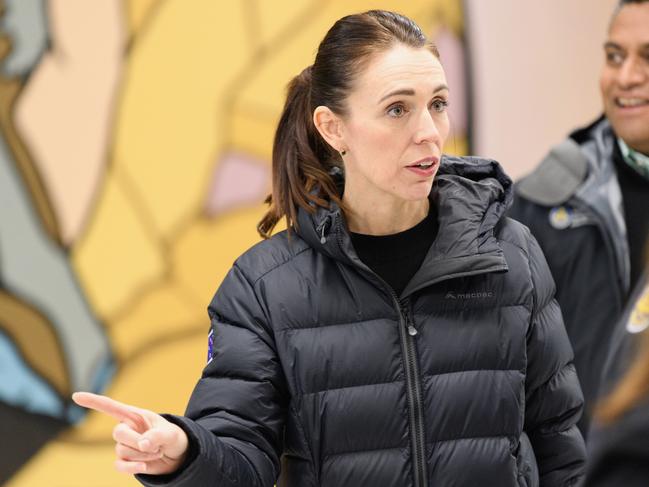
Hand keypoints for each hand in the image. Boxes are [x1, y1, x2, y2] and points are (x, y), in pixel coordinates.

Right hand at [72, 392, 188, 474]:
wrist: (177, 456)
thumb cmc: (173, 438)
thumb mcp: (171, 433)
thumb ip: (158, 436)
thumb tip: (142, 444)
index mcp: (135, 415)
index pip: (111, 407)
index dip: (93, 401)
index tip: (75, 395)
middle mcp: (127, 429)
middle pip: (117, 433)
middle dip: (135, 441)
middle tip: (155, 446)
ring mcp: (124, 446)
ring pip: (121, 451)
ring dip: (142, 454)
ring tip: (157, 451)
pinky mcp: (126, 462)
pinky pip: (119, 466)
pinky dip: (131, 467)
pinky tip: (144, 466)